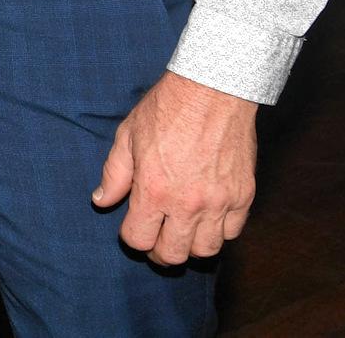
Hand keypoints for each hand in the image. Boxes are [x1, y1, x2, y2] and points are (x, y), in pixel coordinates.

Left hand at [92, 71, 258, 263]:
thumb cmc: (167, 108)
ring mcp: (219, 202)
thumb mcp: (128, 135)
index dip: (132, 237)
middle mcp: (187, 203)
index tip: (133, 228)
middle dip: (159, 251)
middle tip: (157, 238)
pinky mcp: (243, 196)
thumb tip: (101, 201)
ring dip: (191, 245)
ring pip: (206, 251)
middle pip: (173, 255)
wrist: (212, 89)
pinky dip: (220, 231)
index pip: (138, 239)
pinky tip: (208, 216)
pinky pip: (233, 232)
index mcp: (154, 190)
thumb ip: (114, 173)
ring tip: (183, 229)